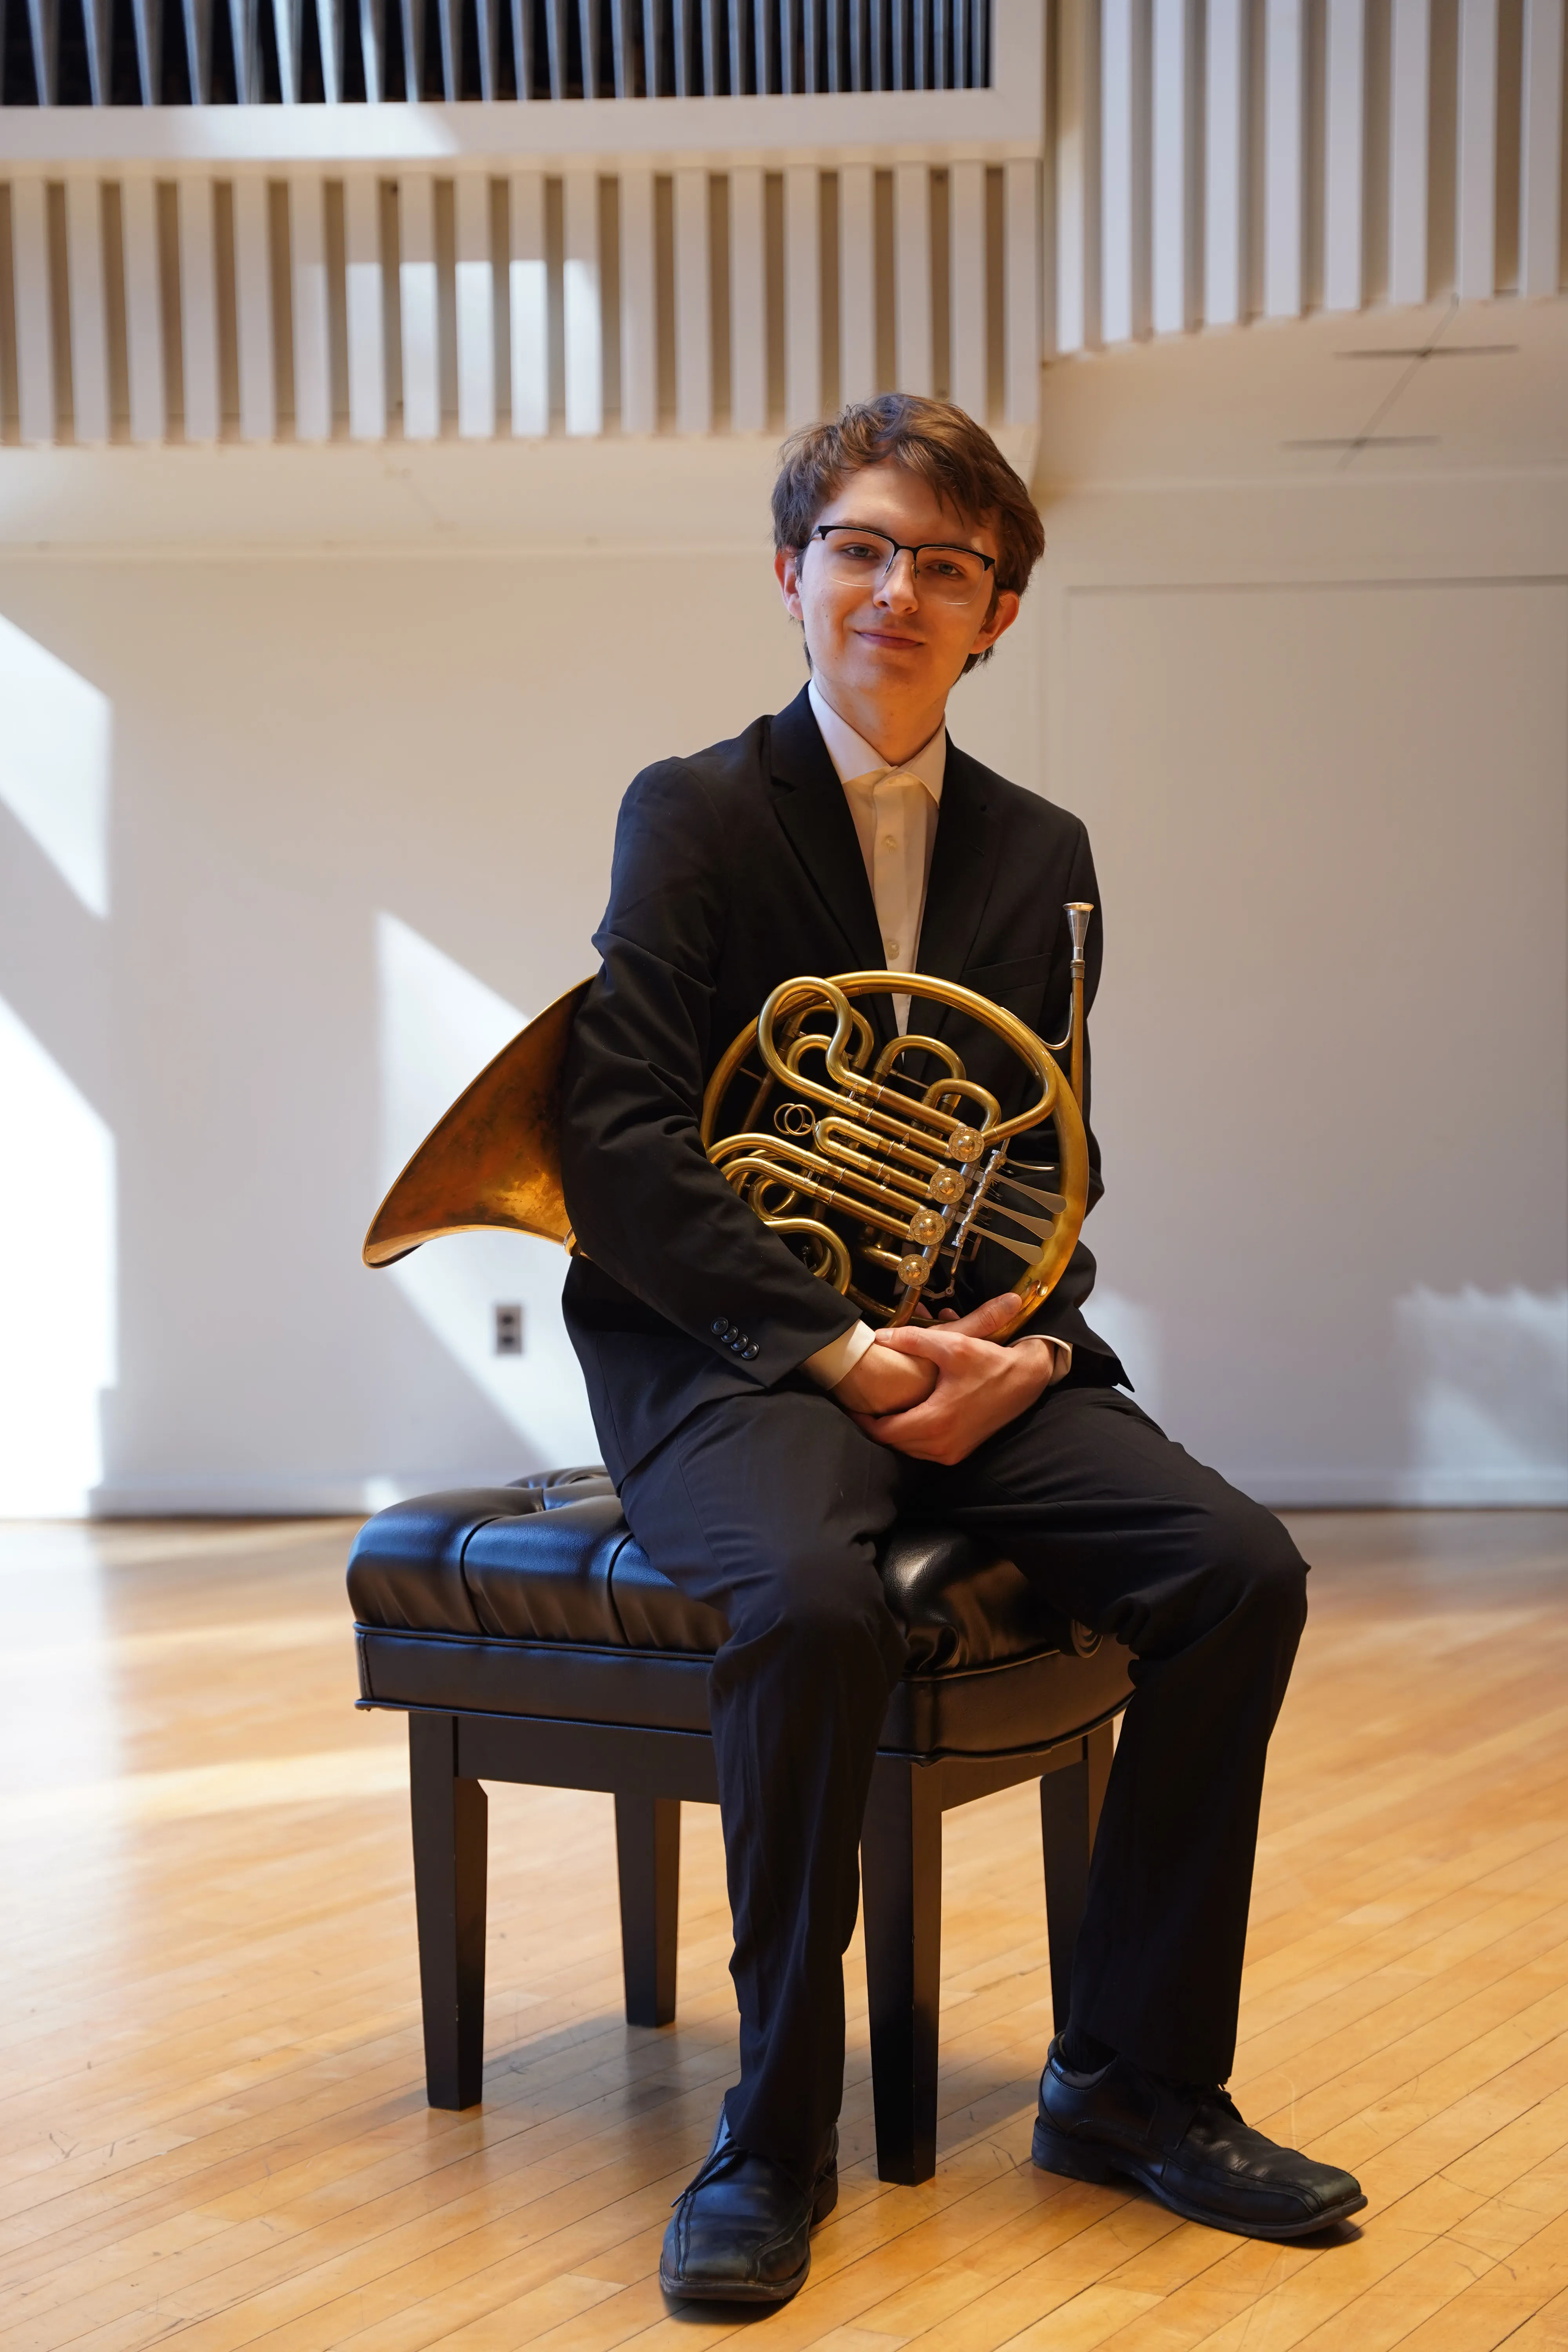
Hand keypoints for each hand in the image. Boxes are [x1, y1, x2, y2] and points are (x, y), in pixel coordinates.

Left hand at [846, 1292, 1058, 1465]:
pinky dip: (913, 1435)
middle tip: (865, 1403)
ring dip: (895, 1431)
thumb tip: (880, 1337)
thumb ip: (912, 1340)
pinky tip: (909, 1414)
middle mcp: (942, 1446)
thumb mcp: (953, 1345)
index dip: (863, 1419)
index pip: (884, 1431)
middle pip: (893, 1443)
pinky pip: (925, 1450)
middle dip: (877, 1424)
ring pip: (909, 1448)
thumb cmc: (990, 1363)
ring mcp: (952, 1453)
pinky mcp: (960, 1452)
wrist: (1026, 1381)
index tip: (853, 1403)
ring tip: (884, 1407)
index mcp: (935, 1422)